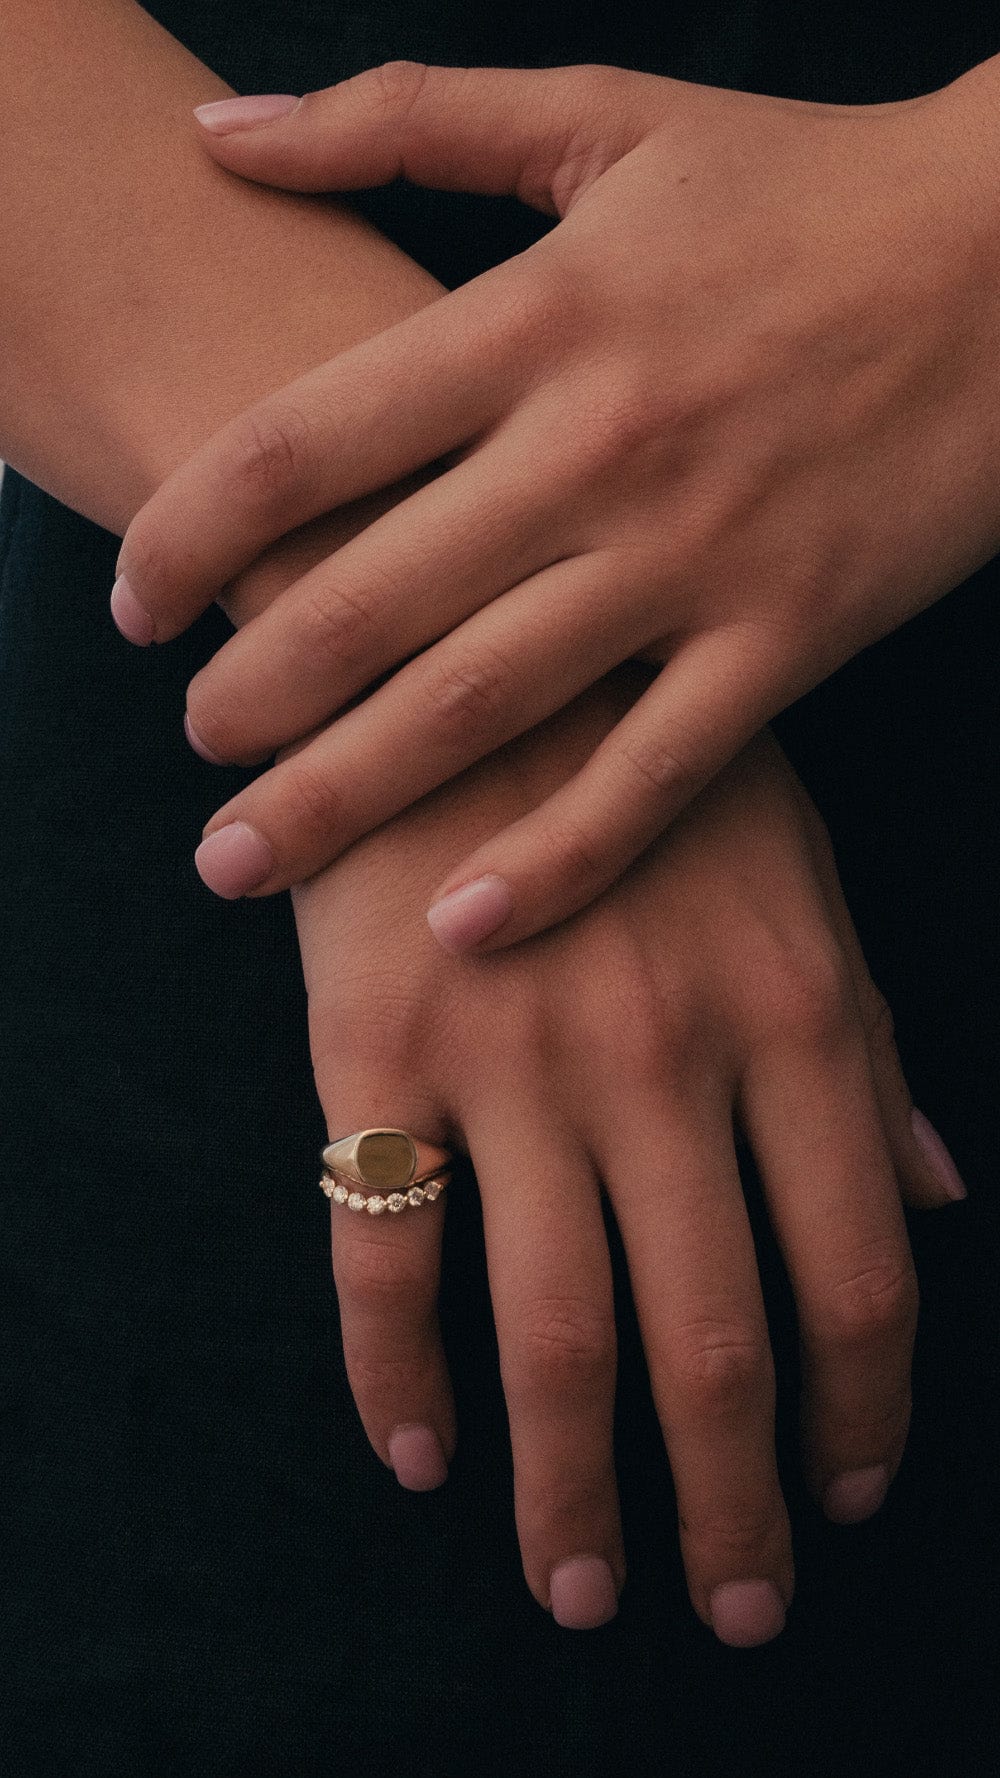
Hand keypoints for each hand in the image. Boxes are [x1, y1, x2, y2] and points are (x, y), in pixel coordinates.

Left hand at [116, 59, 999, 948]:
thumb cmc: (803, 187)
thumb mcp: (604, 113)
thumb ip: (401, 117)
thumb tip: (216, 133)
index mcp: (534, 315)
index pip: (302, 444)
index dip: (190, 536)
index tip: (136, 606)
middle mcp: (596, 448)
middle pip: (368, 603)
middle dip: (248, 700)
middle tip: (192, 760)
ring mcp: (694, 558)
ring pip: (483, 707)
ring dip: (344, 797)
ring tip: (246, 859)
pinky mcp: (786, 641)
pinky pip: (653, 775)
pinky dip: (558, 858)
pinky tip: (463, 921)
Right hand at [286, 669, 964, 1644]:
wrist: (447, 648)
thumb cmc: (639, 767)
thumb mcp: (800, 879)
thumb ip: (871, 1046)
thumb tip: (938, 1199)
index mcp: (793, 1018)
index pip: (861, 1276)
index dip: (866, 1415)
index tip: (849, 1497)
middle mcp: (664, 1062)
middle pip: (713, 1345)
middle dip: (730, 1508)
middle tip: (732, 1607)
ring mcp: (512, 1065)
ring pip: (555, 1340)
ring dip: (574, 1494)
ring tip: (582, 1587)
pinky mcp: (371, 1053)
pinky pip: (382, 1259)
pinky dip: (395, 1381)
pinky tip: (418, 1456)